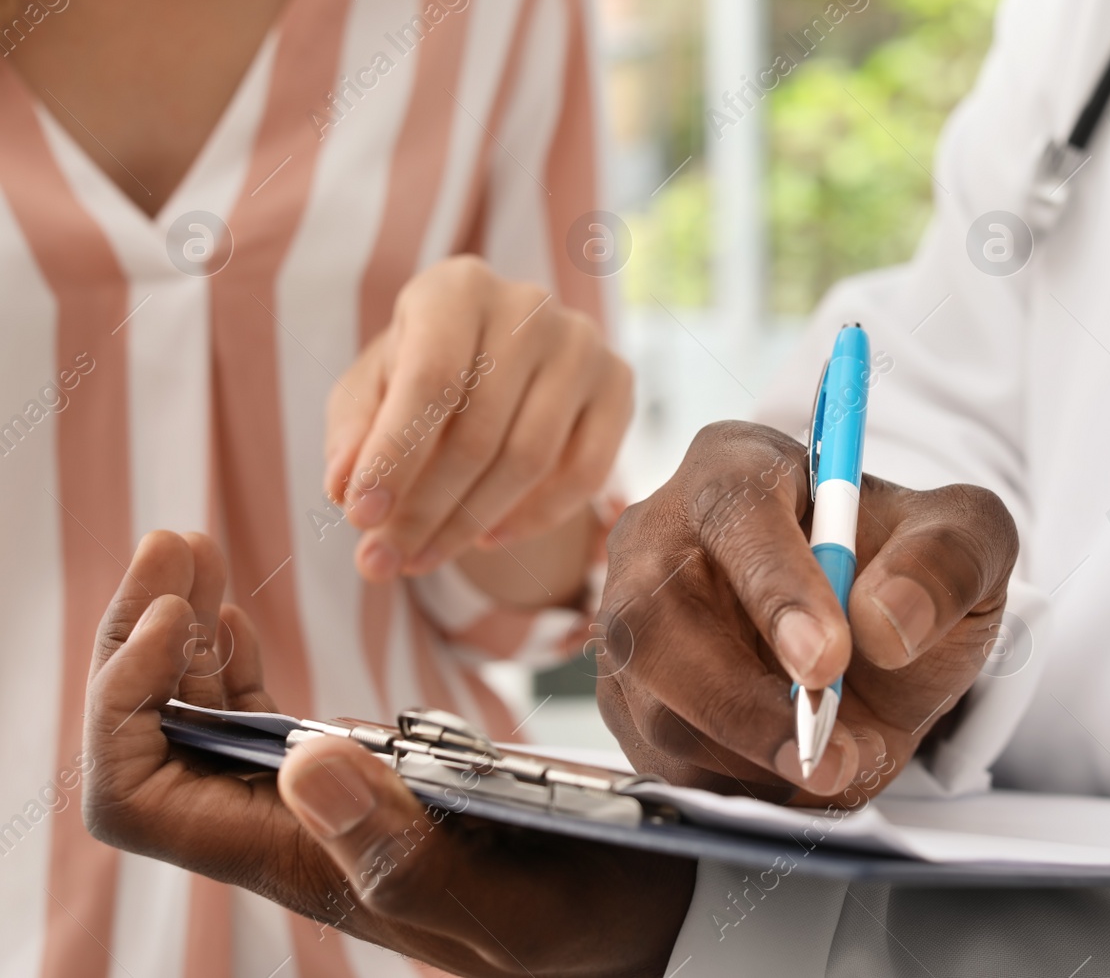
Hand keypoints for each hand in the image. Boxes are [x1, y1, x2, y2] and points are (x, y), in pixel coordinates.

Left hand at [83, 530, 692, 976]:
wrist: (631, 919)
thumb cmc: (585, 918)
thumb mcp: (512, 903)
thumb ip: (405, 851)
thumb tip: (303, 760)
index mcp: (303, 865)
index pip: (140, 799)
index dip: (124, 705)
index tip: (173, 614)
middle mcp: (288, 833)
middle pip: (150, 744)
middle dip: (137, 642)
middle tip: (174, 542)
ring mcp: (314, 802)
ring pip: (194, 721)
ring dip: (177, 632)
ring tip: (193, 547)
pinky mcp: (354, 775)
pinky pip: (252, 716)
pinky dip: (228, 653)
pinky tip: (233, 613)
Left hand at [324, 256, 632, 583]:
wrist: (499, 360)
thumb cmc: (421, 373)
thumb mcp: (371, 391)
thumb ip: (353, 433)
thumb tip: (345, 487)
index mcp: (456, 288)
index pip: (431, 379)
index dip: (395, 455)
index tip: (361, 518)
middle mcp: (528, 304)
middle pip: (480, 431)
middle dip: (425, 510)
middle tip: (383, 562)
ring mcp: (582, 342)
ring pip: (531, 458)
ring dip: (471, 524)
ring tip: (422, 558)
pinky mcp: (619, 381)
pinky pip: (587, 471)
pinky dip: (537, 518)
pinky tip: (489, 538)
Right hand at [595, 421, 1017, 802]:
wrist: (880, 645)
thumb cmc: (907, 572)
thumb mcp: (969, 542)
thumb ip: (947, 560)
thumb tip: (883, 619)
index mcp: (737, 467)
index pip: (734, 512)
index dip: (775, 588)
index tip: (828, 662)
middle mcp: (662, 536)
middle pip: (659, 616)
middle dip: (746, 700)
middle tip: (832, 753)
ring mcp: (633, 623)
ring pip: (656, 702)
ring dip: (754, 753)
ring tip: (843, 759)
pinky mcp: (630, 699)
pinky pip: (662, 761)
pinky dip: (739, 785)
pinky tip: (797, 770)